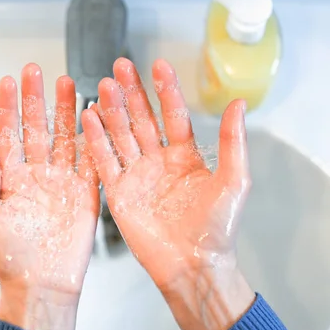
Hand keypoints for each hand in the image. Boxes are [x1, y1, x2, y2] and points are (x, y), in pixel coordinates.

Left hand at [0, 64, 99, 329]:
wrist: (41, 282)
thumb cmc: (10, 255)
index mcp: (10, 177)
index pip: (8, 132)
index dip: (7, 106)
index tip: (7, 81)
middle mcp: (36, 174)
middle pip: (37, 126)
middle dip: (36, 98)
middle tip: (36, 71)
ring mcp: (61, 180)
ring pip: (65, 136)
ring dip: (66, 110)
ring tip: (67, 83)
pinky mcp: (84, 192)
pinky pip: (90, 159)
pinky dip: (93, 138)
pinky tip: (94, 117)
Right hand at [81, 58, 254, 329]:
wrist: (194, 265)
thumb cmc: (217, 228)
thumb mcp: (234, 180)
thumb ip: (233, 141)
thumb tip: (240, 103)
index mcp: (186, 156)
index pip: (173, 114)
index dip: (166, 89)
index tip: (158, 65)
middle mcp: (159, 162)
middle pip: (141, 119)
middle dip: (132, 92)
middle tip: (121, 66)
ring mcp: (137, 176)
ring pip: (121, 135)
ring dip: (112, 110)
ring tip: (103, 84)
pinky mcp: (119, 193)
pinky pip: (105, 162)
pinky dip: (95, 140)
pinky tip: (89, 117)